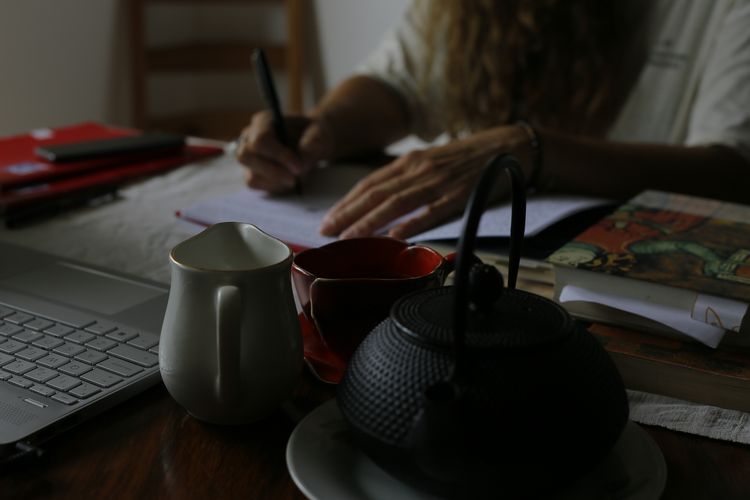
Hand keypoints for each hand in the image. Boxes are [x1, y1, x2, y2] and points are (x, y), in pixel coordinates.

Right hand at [235, 111, 334, 192]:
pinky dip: (272, 187)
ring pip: (250, 174)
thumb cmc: (313, 135)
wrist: (312, 144)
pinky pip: (254, 184)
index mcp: (263, 121)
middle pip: (246, 156)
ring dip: (275, 182)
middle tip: (294, 180)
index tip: (298, 167)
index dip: (278, 156)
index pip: (261, 139)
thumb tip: (302, 161)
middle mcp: (249, 137)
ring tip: (295, 179)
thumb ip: (313, 143)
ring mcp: (248, 156)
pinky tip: (287, 182)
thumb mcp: (320, 134)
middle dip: (273, 172)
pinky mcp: (251, 172)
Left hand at [319, 125, 532, 239]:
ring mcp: (438, 181)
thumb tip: (382, 206)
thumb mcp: (430, 162)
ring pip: (397, 203)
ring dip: (370, 221)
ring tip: (350, 237)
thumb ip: (407, 181)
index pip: (369, 184)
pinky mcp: (459, 194)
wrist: (508, 146)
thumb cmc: (466, 158)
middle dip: (348, 214)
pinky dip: (412, 223)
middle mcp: (419, 169)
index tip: (329, 220)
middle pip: (376, 194)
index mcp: (409, 161)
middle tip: (327, 232)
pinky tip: (396, 235)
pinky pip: (432, 211)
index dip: (346, 203)